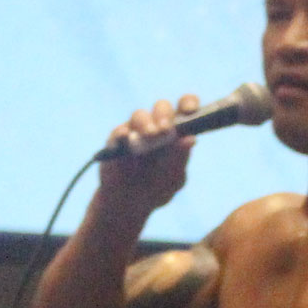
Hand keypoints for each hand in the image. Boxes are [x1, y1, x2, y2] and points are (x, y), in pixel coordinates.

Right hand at [96, 94, 197, 215]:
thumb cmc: (157, 187)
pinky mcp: (116, 140)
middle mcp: (156, 126)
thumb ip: (180, 158)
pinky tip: (126, 138)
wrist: (130, 204)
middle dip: (164, 114)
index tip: (192, 110)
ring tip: (150, 136)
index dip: (188, 103)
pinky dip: (123, 134)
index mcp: (176, 132)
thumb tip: (191, 139)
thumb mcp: (173, 177)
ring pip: (139, 115)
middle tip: (166, 128)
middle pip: (161, 107)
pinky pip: (119, 132)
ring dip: (145, 123)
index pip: (184, 108)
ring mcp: (135, 130)